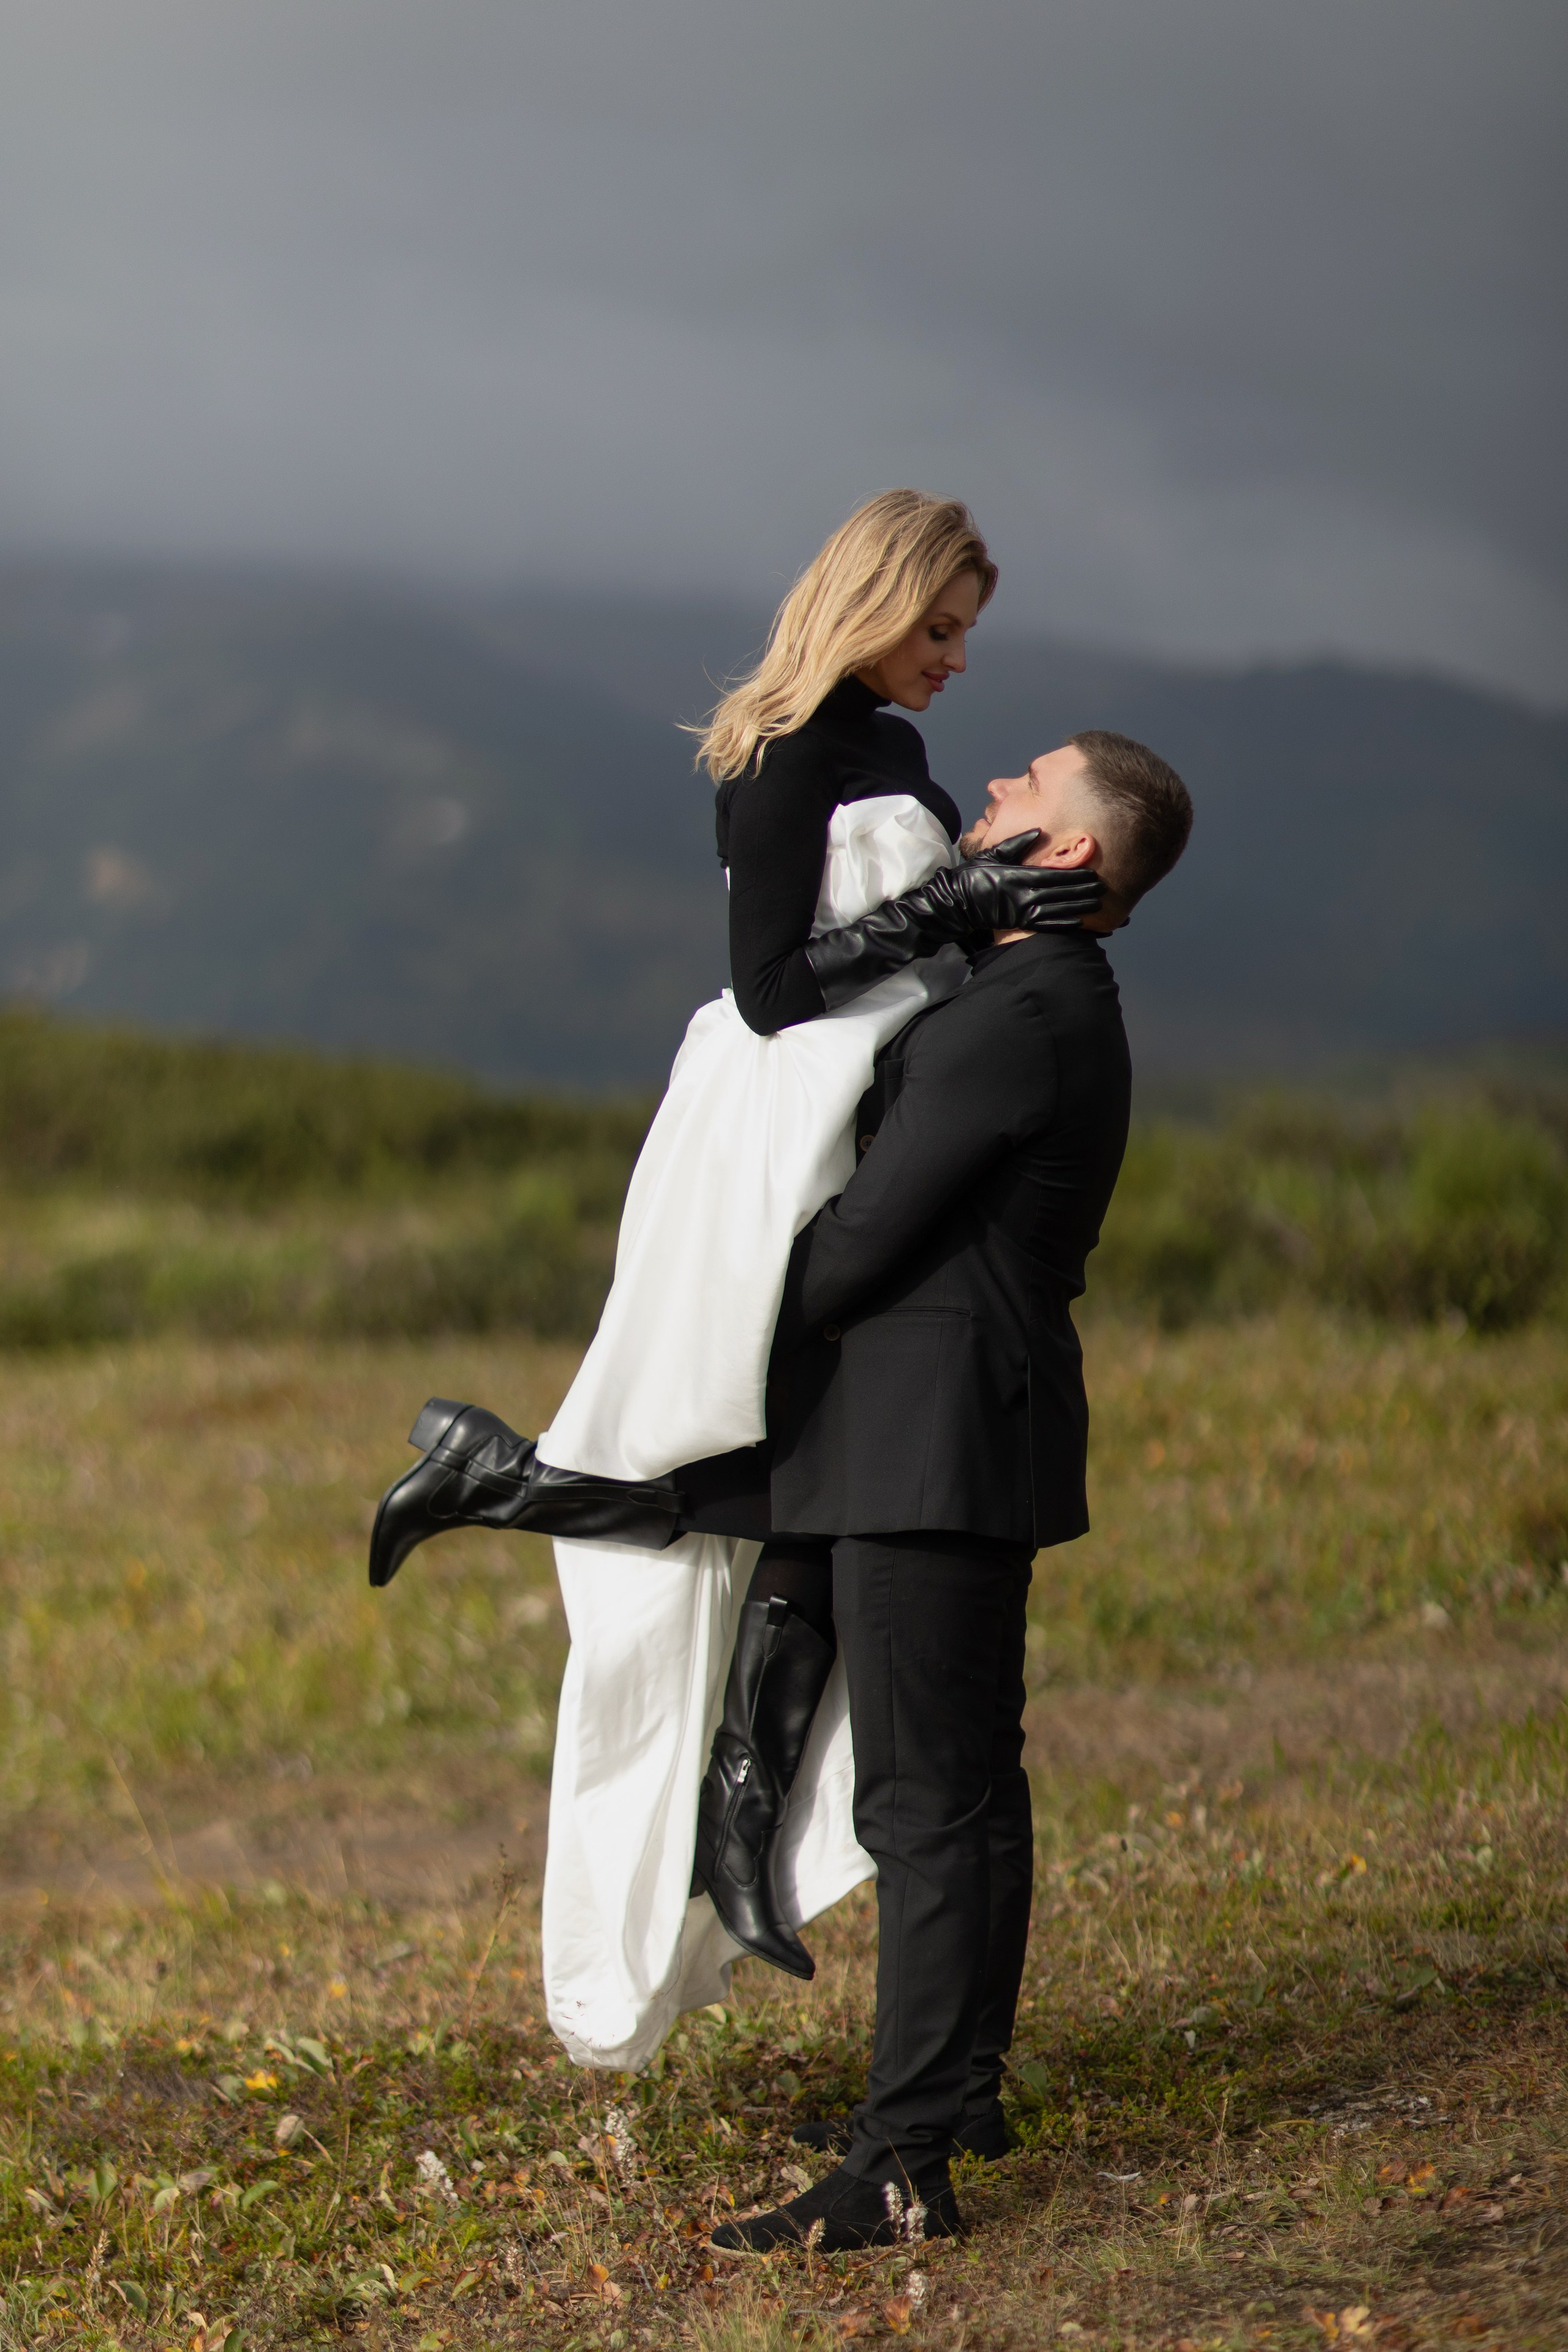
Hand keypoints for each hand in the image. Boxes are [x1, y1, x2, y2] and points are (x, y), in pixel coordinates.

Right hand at [939, 835, 1103, 932]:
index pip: (1054, 874)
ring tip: (1097, 904)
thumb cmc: (973, 875)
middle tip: (1103, 887)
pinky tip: (1078, 922)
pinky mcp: (1019, 923)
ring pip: (1057, 909)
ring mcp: (1022, 911)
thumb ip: (1016, 844)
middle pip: (1061, 892)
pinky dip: (1063, 924)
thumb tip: (1039, 831)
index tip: (1093, 871)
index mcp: (1019, 875)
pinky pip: (1045, 925)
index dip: (1075, 873)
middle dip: (1083, 890)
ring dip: (1079, 907)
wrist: (956, 902)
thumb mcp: (992, 854)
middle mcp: (1024, 894)